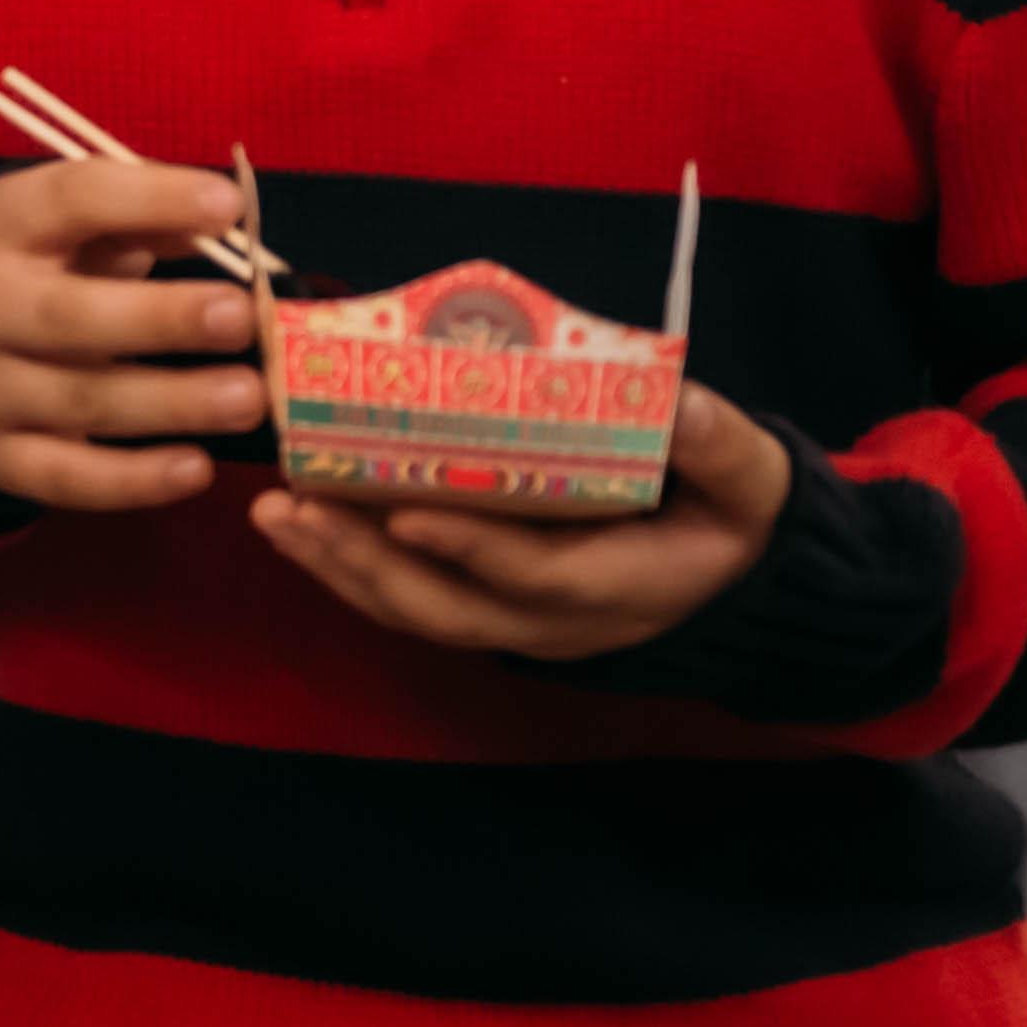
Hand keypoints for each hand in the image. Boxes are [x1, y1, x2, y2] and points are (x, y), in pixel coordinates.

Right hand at [0, 147, 267, 511]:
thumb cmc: (36, 267)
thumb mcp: (72, 223)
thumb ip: (143, 218)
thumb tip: (222, 224)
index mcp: (4, 223)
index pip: (73, 199)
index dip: (150, 198)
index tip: (227, 204)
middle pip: (70, 315)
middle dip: (162, 318)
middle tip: (242, 319)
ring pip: (80, 402)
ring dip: (172, 402)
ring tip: (249, 396)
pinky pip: (67, 477)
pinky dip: (134, 480)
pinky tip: (196, 469)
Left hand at [252, 385, 791, 660]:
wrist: (741, 574)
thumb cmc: (738, 512)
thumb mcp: (750, 477)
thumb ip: (716, 444)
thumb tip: (679, 402)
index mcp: (621, 584)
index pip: (533, 575)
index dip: (469, 546)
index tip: (403, 507)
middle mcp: (560, 621)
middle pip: (450, 608)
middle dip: (366, 562)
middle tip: (296, 505)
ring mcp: (523, 624)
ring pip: (420, 612)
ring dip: (342, 567)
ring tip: (276, 513)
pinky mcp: (496, 609)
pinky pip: (416, 601)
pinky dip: (355, 571)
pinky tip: (304, 529)